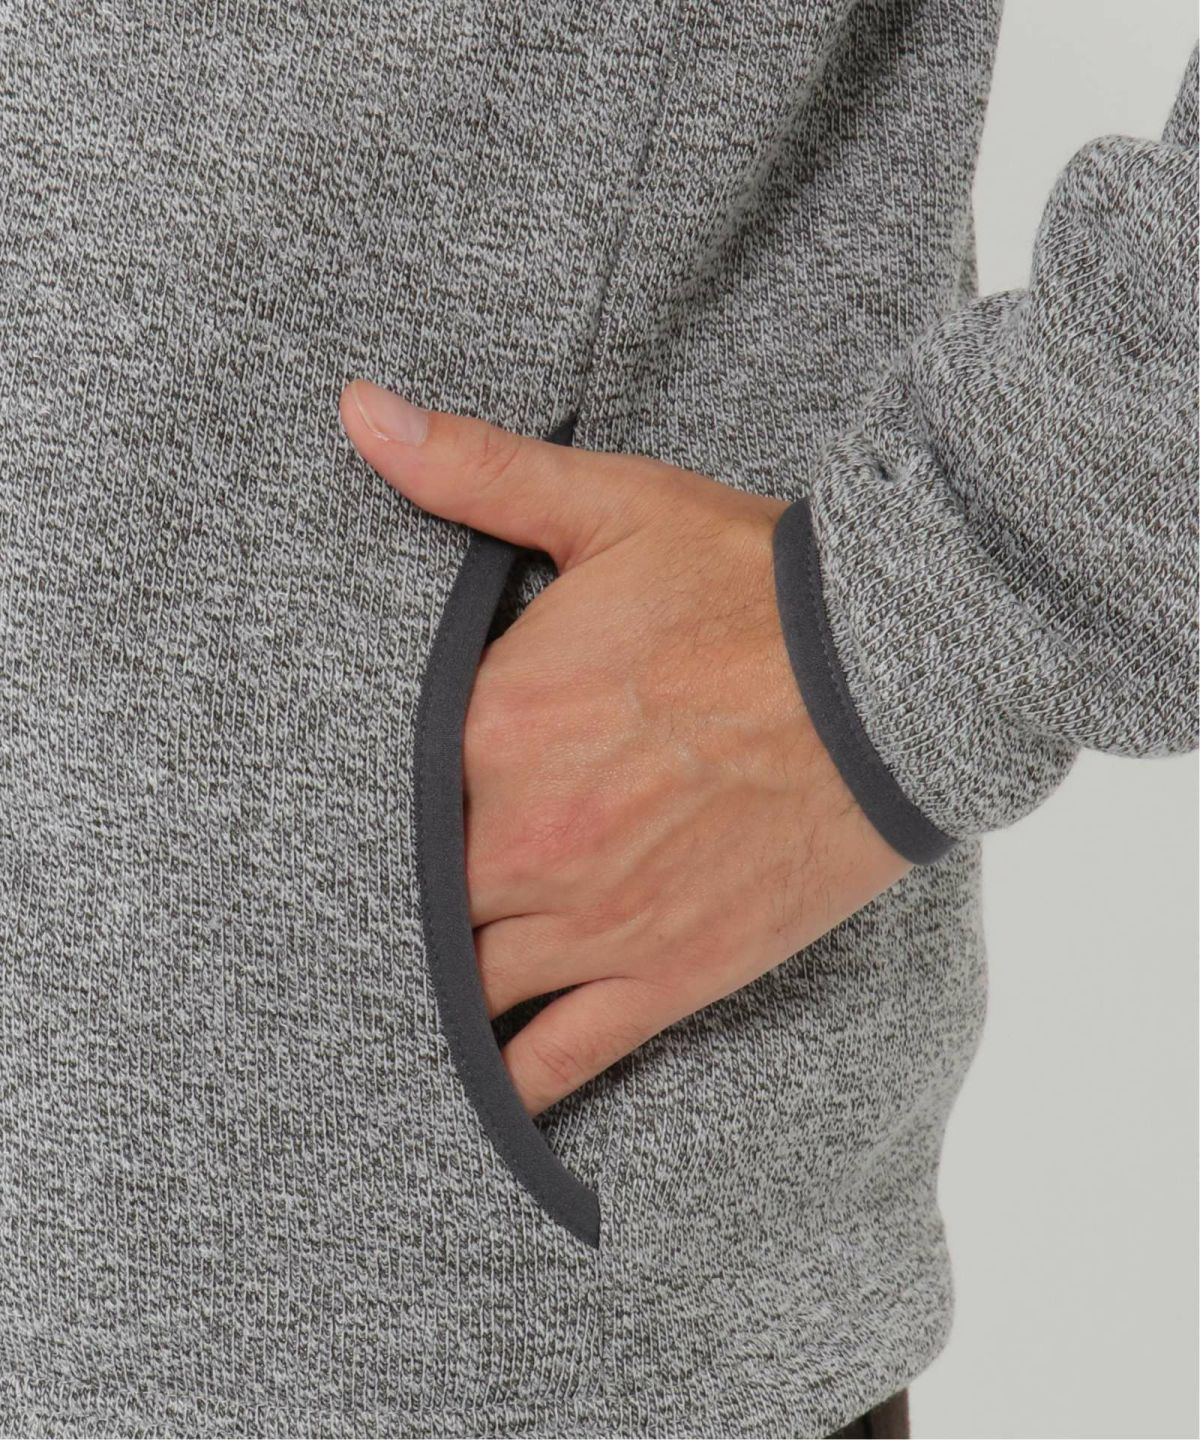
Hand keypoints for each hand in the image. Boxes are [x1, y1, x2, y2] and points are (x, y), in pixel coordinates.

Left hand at [340, 381, 908, 1114]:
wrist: (894, 676)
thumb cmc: (749, 588)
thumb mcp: (608, 509)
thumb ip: (470, 473)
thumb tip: (357, 410)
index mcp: (492, 729)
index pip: (370, 798)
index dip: (344, 813)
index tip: (326, 822)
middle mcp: (522, 841)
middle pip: (406, 904)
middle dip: (386, 907)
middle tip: (350, 916)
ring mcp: (592, 924)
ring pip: (465, 992)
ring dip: (428, 995)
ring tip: (391, 1002)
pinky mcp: (664, 978)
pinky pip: (558, 1062)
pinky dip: (509, 1090)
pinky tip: (474, 1100)